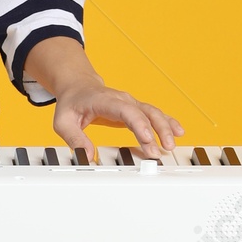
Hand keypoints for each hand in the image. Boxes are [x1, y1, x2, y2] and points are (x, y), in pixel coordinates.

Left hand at [53, 82, 180, 160]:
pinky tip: (179, 132)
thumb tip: (87, 155)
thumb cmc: (72, 104)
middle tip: (162, 150)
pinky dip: (168, 123)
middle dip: (156, 130)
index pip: (125, 110)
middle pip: (144, 112)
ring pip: (153, 113)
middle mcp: (122, 100)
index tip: (147, 139)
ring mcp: (131, 104)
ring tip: (171, 145)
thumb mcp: (63, 121)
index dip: (138, 124)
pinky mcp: (136, 110)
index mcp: (105, 100)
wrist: (78, 86)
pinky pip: (154, 115)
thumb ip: (74, 138)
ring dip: (165, 128)